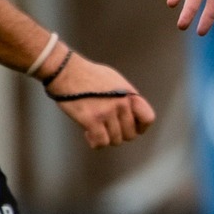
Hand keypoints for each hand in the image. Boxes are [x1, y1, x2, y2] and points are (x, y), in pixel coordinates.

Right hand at [42, 50, 156, 148]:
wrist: (66, 71)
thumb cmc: (87, 74)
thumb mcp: (115, 80)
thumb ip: (125, 96)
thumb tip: (130, 111)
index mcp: (129, 94)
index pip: (148, 118)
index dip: (140, 127)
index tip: (132, 128)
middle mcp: (122, 104)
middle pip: (130, 134)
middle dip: (119, 135)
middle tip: (107, 129)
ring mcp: (107, 112)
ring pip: (116, 140)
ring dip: (106, 138)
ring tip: (96, 129)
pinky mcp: (92, 120)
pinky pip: (101, 142)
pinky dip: (95, 143)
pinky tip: (88, 134)